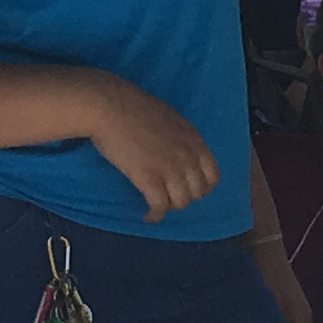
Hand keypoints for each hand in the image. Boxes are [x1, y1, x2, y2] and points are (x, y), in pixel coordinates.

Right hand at [84, 78, 218, 222]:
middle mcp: (187, 156)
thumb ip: (180, 139)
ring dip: (169, 207)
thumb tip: (178, 153)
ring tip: (157, 205)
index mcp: (194, 140)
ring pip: (181, 202)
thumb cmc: (133, 108)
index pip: (212, 175)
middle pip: (198, 192)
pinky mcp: (149, 178)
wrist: (110, 106)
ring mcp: (169, 168)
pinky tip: (147, 216)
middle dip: (184, 197)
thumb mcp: (170, 119)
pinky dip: (154, 215)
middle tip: (168, 197)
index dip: (201, 187)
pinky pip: (160, 206)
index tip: (188, 189)